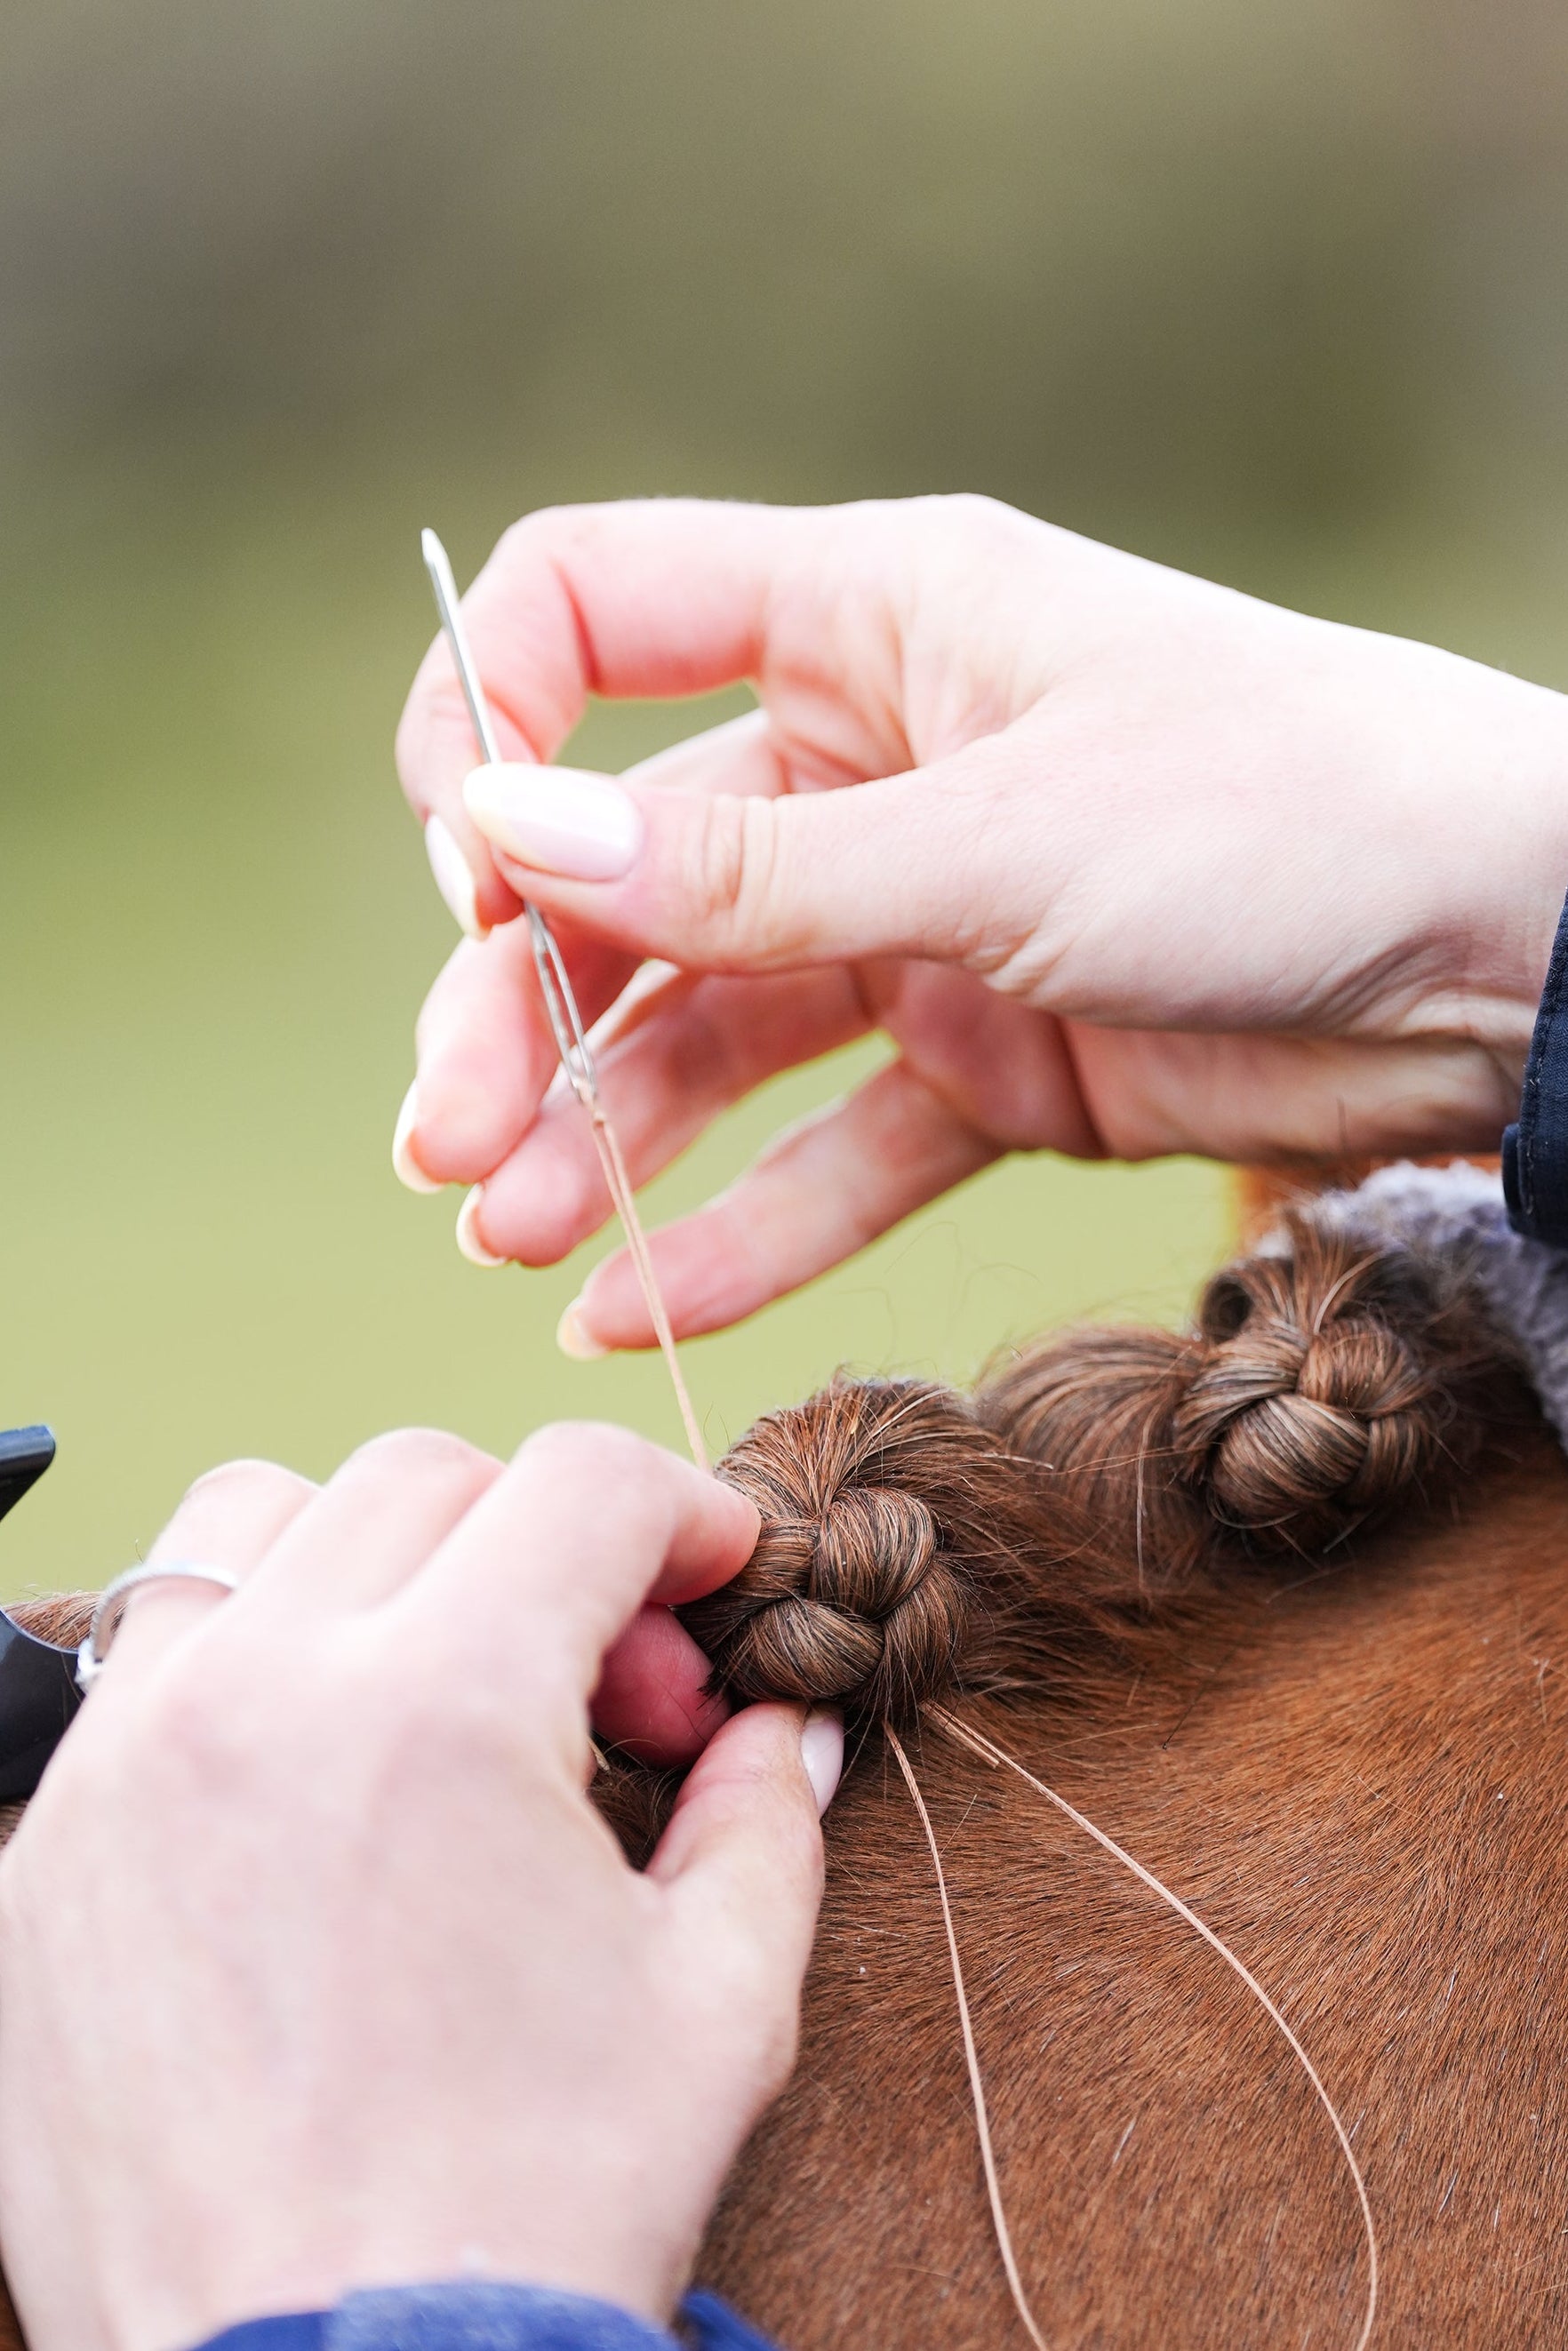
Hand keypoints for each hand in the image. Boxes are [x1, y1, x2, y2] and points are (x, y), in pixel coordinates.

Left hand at [0, 1428, 839, 2350]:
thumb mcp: (718, 1999)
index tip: (711, 1582)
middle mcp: (262, 1696)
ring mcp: (129, 1764)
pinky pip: (144, 1662)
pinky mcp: (49, 1849)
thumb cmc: (533, 2209)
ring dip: (370, 1559)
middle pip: (423, 1475)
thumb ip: (764, 1814)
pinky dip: (249, 1662)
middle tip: (603, 1686)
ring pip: (249, 1522)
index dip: (682, 1512)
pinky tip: (319, 1783)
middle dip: (544, 1542)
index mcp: (442, 1710)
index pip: (579, 1481)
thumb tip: (782, 1723)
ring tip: (437, 1686)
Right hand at [394, 494, 1567, 1348]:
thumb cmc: (1292, 815)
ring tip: (513, 1239)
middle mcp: (872, 762)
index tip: (467, 867)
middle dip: (523, 1007)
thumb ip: (752, 873)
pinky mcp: (987, 1065)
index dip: (494, 720)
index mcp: (872, 617)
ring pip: (711, 1029)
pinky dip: (740, 1226)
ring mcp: (923, 921)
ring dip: (604, 1135)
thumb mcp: (1001, 837)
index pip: (596, 608)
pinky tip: (633, 1303)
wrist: (1510, 965)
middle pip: (626, 871)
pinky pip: (831, 1150)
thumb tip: (506, 835)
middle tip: (451, 1148)